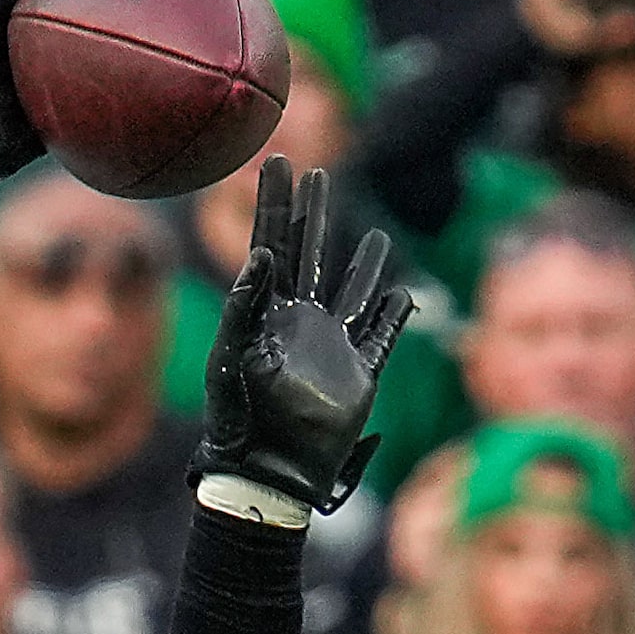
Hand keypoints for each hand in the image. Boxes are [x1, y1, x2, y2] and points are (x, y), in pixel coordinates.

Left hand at [197, 156, 414, 515]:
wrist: (266, 473)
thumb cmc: (236, 421)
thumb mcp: (230, 359)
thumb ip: (244, 306)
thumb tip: (264, 252)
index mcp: (264, 312)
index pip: (271, 241)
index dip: (274, 202)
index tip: (278, 160)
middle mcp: (298, 322)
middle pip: (309, 253)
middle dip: (313, 214)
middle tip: (318, 173)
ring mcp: (330, 348)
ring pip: (353, 292)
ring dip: (364, 264)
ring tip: (374, 236)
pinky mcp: (358, 377)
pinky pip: (382, 338)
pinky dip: (395, 317)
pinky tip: (404, 297)